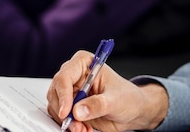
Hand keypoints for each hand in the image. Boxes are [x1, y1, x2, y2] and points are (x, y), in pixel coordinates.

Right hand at [46, 51, 168, 131]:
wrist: (133, 111)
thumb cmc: (128, 97)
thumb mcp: (116, 100)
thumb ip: (98, 105)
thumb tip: (78, 111)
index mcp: (85, 63)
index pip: (65, 76)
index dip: (63, 94)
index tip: (67, 112)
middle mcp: (75, 76)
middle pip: (56, 91)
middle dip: (64, 111)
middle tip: (76, 125)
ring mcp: (72, 91)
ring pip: (55, 106)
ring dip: (67, 120)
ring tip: (83, 128)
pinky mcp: (72, 106)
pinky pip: (61, 116)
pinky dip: (69, 125)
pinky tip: (83, 128)